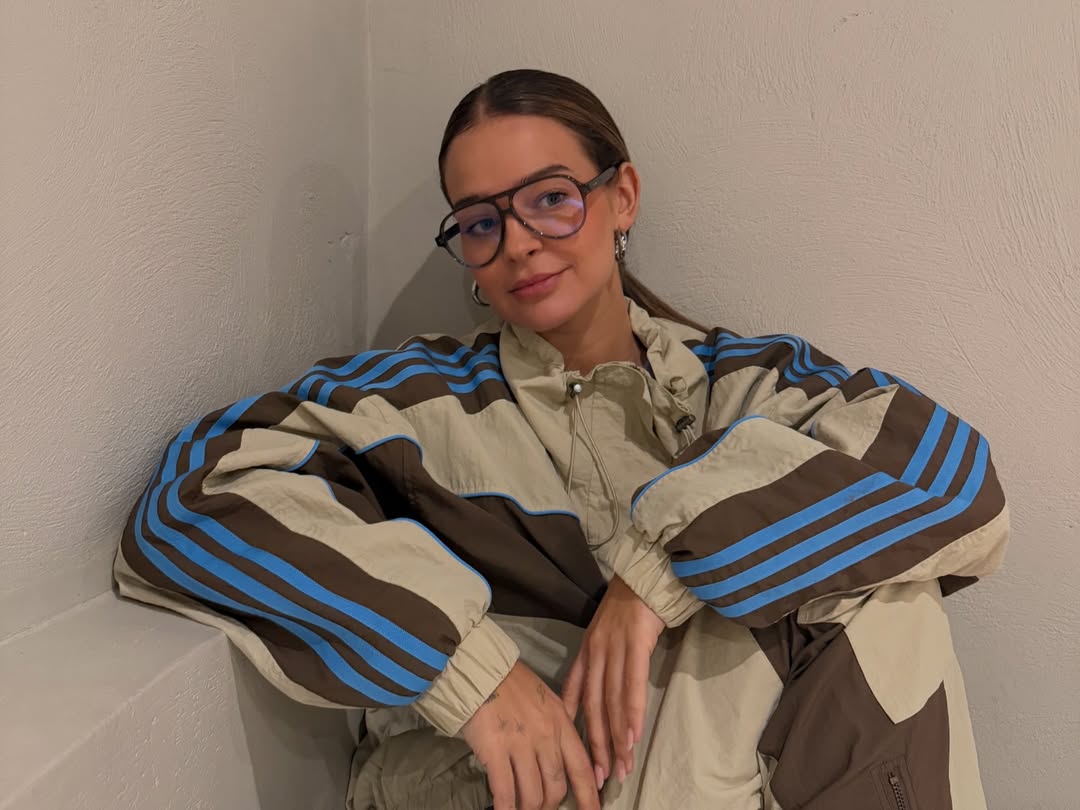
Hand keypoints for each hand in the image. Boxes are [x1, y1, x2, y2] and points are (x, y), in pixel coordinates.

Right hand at [462, 661, 600, 809]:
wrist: (480, 670)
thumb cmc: (512, 685)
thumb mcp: (547, 701)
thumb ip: (558, 729)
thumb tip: (563, 759)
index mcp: (561, 722)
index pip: (581, 767)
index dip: (589, 796)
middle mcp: (545, 735)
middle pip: (557, 787)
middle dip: (550, 806)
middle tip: (543, 809)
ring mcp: (521, 744)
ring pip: (533, 794)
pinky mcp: (495, 750)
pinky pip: (505, 791)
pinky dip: (506, 809)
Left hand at [562, 576, 663, 787]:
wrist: (646, 572)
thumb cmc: (631, 603)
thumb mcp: (607, 632)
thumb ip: (603, 660)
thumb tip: (606, 690)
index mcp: (587, 650)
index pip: (575, 695)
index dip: (576, 727)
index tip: (576, 756)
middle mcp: (595, 652)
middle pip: (593, 707)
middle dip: (596, 745)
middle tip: (600, 777)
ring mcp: (614, 648)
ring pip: (611, 702)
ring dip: (616, 738)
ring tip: (620, 767)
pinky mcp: (635, 643)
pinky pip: (631, 685)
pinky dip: (631, 713)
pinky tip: (632, 736)